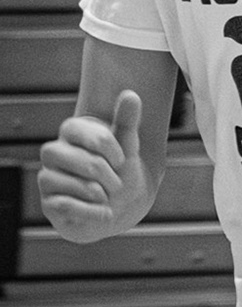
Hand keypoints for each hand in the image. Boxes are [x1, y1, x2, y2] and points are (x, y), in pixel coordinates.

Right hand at [38, 91, 145, 242]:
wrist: (117, 205)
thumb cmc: (119, 169)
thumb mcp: (127, 145)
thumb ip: (127, 120)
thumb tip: (130, 94)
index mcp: (71, 132)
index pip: (87, 132)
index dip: (109, 147)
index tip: (121, 159)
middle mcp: (53, 152)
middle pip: (86, 162)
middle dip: (109, 175)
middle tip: (117, 182)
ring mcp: (47, 178)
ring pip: (77, 185)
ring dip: (102, 194)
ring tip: (107, 196)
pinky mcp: (47, 203)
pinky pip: (68, 206)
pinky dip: (93, 211)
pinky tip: (104, 212)